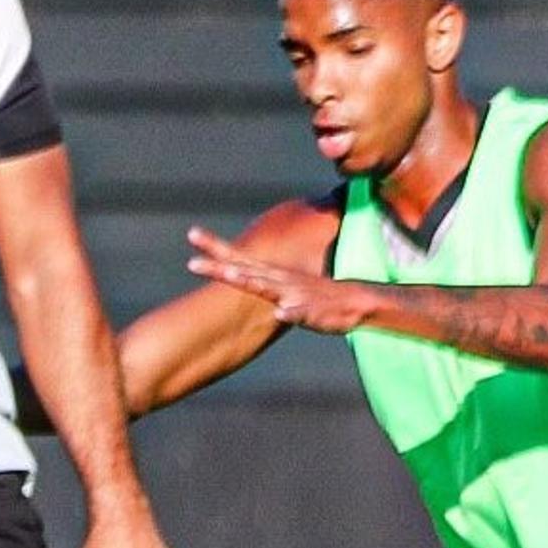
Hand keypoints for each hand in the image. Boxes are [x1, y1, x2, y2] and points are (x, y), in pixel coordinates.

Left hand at [185, 229, 379, 333]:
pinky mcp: (311, 310)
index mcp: (272, 275)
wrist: (356, 302)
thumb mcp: (287, 288)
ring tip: (230, 275)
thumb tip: (245, 276)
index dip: (215, 247)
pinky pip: (300, 312)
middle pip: (244, 270)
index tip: (191, 234)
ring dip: (249, 281)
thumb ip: (266, 283)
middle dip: (219, 266)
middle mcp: (280, 280)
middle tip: (191, 262)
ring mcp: (295, 294)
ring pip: (269, 287)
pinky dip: (291, 311)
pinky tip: (281, 312)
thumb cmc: (317, 297)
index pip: (239, 257)